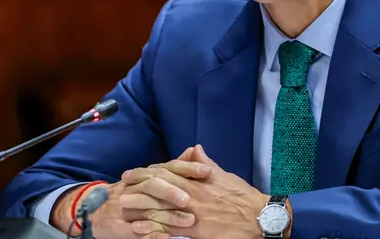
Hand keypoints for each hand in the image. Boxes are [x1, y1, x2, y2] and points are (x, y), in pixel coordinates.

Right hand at [52, 154, 210, 238]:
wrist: (94, 209)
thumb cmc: (132, 192)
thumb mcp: (153, 177)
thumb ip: (175, 166)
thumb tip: (194, 150)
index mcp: (147, 175)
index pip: (168, 168)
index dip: (187, 168)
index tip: (206, 171)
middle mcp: (136, 187)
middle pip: (154, 185)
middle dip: (172, 191)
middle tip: (190, 199)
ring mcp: (126, 206)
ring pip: (147, 208)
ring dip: (168, 215)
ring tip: (187, 221)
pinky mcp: (119, 225)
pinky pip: (134, 230)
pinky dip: (148, 233)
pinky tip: (164, 237)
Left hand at [121, 145, 271, 238]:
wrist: (259, 217)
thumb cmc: (242, 196)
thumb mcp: (223, 175)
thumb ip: (204, 164)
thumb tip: (195, 149)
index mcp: (196, 181)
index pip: (165, 173)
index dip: (145, 172)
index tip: (131, 173)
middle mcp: (191, 195)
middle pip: (158, 189)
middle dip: (137, 187)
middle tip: (120, 187)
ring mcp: (192, 214)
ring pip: (159, 209)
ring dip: (139, 207)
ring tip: (122, 206)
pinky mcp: (196, 232)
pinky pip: (169, 229)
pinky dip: (152, 229)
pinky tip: (139, 229)